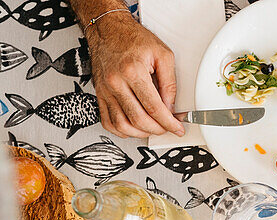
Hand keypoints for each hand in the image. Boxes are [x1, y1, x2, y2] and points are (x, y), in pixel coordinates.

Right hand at [86, 9, 183, 137]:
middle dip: (157, 129)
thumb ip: (170, 83)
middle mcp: (116, 82)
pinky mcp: (99, 93)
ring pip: (121, 124)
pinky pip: (107, 120)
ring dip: (139, 133)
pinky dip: (121, 130)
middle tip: (167, 128)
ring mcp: (105, 89)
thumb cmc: (132, 38)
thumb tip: (171, 106)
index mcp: (133, 71)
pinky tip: (133, 128)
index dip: (169, 123)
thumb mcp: (162, 55)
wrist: (107, 28)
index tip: (177, 128)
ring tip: (152, 129)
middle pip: (138, 119)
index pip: (154, 108)